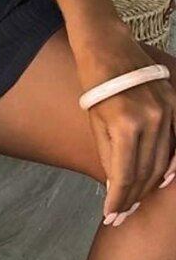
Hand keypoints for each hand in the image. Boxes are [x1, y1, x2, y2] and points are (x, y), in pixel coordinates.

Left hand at [74, 24, 175, 224]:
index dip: (119, 199)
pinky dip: (173, 161)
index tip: (112, 215)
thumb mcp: (94, 120)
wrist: (107, 44)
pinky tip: (165, 178)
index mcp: (125, 124)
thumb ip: (108, 154)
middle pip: (147, 171)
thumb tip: (116, 185)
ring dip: (151, 183)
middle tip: (123, 213)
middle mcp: (151, 119)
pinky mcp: (175, 102)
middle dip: (134, 196)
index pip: (125, 175)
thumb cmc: (93, 80)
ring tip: (138, 199)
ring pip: (164, 160)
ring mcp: (167, 110)